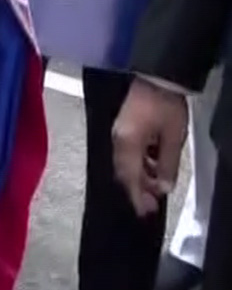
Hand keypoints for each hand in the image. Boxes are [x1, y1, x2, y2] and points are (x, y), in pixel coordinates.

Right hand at [112, 77, 189, 216]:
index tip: (144, 213)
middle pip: (124, 172)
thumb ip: (168, 164)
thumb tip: (164, 187)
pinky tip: (153, 164)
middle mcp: (118, 140)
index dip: (137, 197)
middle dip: (138, 189)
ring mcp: (118, 132)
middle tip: (152, 203)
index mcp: (128, 144)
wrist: (156, 76)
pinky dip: (139, 163)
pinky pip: (128, 152)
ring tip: (158, 184)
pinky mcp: (123, 126)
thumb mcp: (172, 137)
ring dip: (140, 176)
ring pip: (126, 162)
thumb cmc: (165, 107)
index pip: (130, 177)